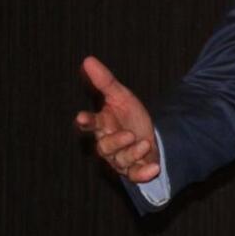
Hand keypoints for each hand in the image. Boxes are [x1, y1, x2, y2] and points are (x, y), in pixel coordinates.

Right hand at [74, 55, 160, 183]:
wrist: (151, 135)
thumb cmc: (130, 116)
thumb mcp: (122, 96)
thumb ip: (105, 81)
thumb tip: (87, 60)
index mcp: (103, 124)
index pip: (91, 123)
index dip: (85, 121)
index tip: (81, 117)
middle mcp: (108, 143)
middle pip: (104, 146)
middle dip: (115, 141)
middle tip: (129, 134)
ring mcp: (120, 159)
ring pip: (120, 160)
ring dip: (133, 153)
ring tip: (144, 143)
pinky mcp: (134, 170)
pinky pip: (135, 175)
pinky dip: (143, 173)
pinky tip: (153, 168)